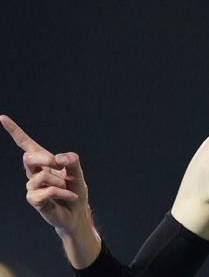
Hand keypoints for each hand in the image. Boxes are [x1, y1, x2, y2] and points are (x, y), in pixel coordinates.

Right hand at [0, 115, 90, 235]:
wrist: (77, 212)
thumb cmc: (75, 190)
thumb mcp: (78, 173)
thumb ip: (72, 161)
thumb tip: (58, 157)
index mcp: (44, 162)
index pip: (27, 144)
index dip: (15, 131)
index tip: (2, 117)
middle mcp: (35, 172)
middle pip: (29, 157)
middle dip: (45, 158)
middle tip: (57, 164)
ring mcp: (32, 186)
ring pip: (42, 176)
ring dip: (60, 181)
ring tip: (67, 188)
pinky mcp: (34, 200)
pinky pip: (47, 191)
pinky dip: (63, 192)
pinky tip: (70, 196)